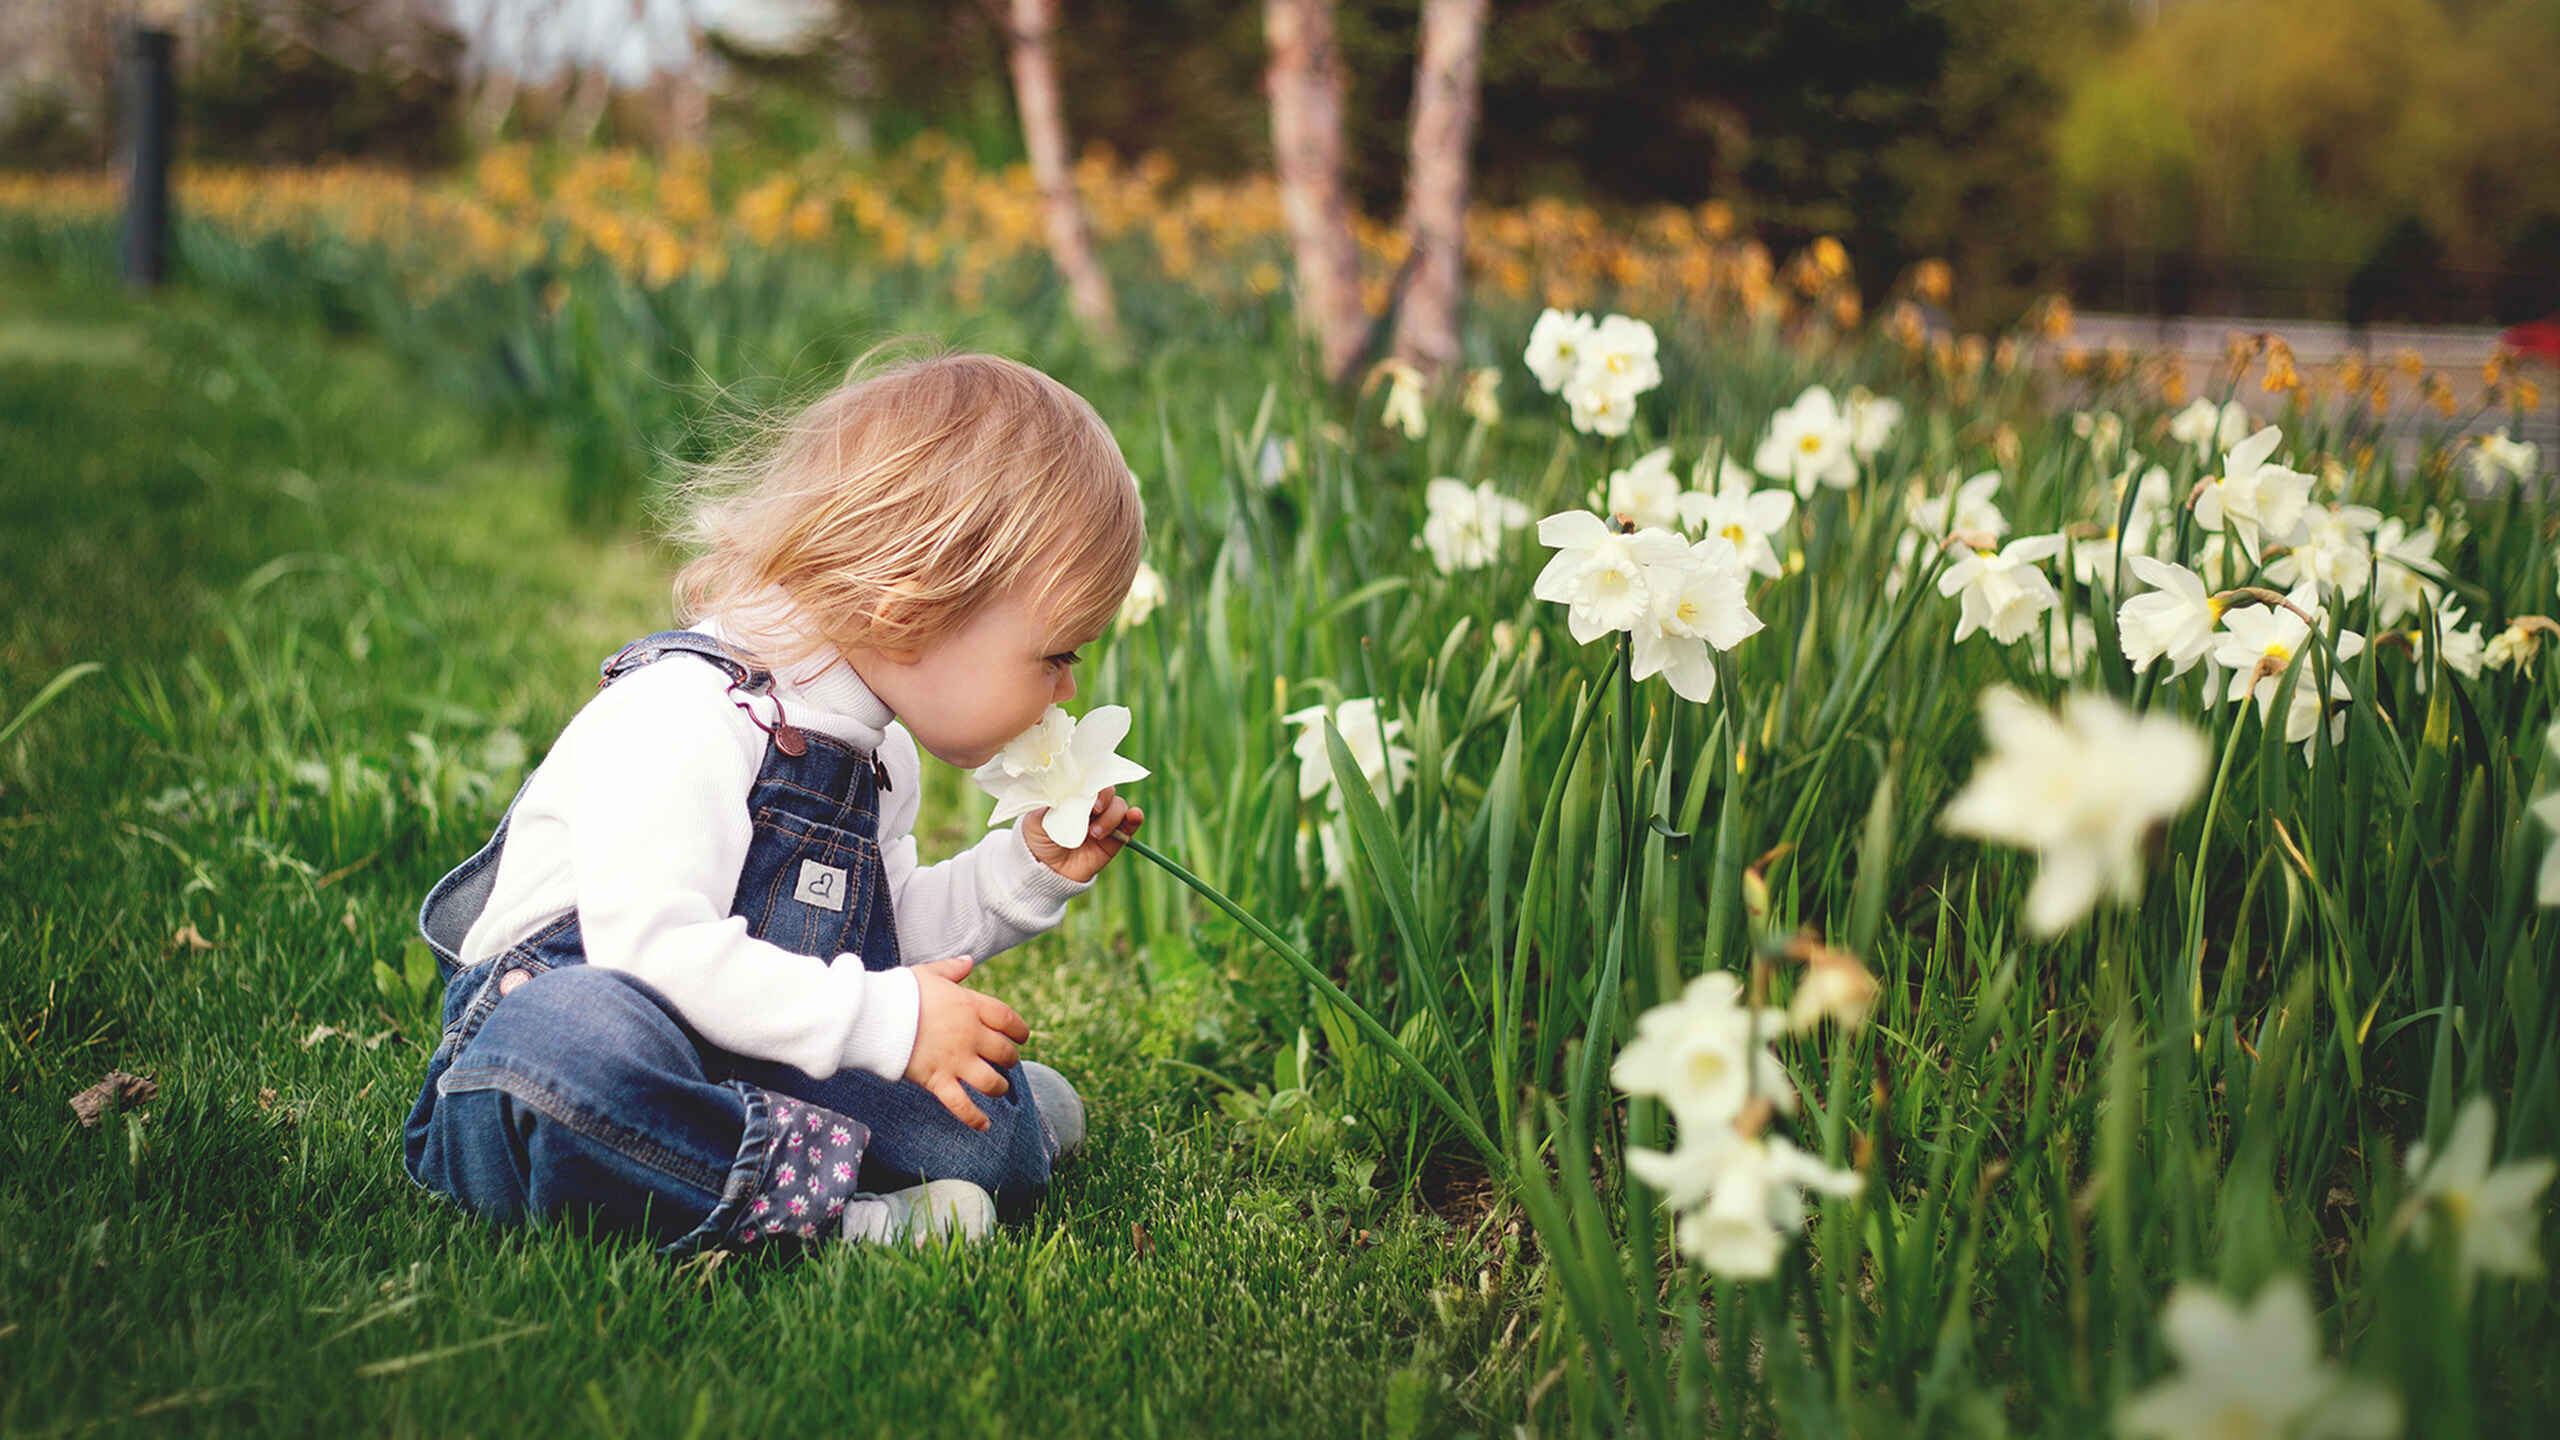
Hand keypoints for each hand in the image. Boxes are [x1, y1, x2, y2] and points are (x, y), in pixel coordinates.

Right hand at [904, 955, 1029, 1130]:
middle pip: (1004, 1053)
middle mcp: (970, 1035)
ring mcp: (956, 1060)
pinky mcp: (937, 1080)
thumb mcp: (929, 973)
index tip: (1021, 1037)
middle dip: (1009, 1060)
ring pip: (991, 1082)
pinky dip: (975, 1118)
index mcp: (970, 1006)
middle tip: (1005, 1062)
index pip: (1008, 1019)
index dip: (1019, 1030)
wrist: (877, 1014)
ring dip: (999, 1087)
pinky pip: (962, 1105)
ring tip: (998, 1089)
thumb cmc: (900, 992)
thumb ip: (952, 969)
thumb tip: (969, 961)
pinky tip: (984, 1126)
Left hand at [1022, 786, 1143, 882]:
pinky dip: (1135, 818)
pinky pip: (1130, 824)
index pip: (1089, 779)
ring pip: (1119, 806)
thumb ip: (1051, 802)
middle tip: (1094, 810)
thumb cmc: (1038, 839)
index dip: (1092, 781)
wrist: (1046, 870)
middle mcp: (1091, 805)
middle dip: (1104, 797)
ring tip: (1095, 834)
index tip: (1087, 791)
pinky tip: (1134, 816)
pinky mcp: (1116, 838)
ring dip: (1111, 817)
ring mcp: (1104, 820)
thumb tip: (1065, 789)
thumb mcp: (1036, 818)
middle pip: (1108, 790)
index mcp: (1074, 794)